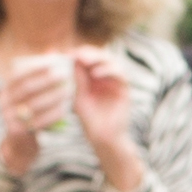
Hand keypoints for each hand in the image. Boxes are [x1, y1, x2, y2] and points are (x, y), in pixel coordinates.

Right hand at [0, 51, 78, 169]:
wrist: (20, 144)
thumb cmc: (30, 112)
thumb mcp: (31, 93)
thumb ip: (40, 73)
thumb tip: (52, 50)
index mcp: (5, 89)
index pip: (19, 74)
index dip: (37, 68)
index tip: (54, 62)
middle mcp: (3, 102)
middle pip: (26, 88)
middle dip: (46, 81)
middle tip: (64, 75)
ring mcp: (7, 117)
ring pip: (33, 104)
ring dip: (52, 96)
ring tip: (68, 90)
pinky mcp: (16, 131)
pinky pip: (37, 121)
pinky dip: (52, 114)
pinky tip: (65, 109)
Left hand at [68, 50, 146, 191]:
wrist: (103, 138)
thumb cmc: (89, 120)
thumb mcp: (78, 97)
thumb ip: (78, 79)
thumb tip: (73, 58)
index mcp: (92, 78)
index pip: (87, 59)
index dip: (78, 54)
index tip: (66, 53)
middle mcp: (105, 77)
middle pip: (100, 56)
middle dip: (89, 53)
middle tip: (78, 54)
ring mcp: (115, 82)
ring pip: (111, 61)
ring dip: (98, 59)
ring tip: (86, 62)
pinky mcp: (124, 89)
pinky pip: (119, 74)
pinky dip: (108, 70)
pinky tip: (96, 74)